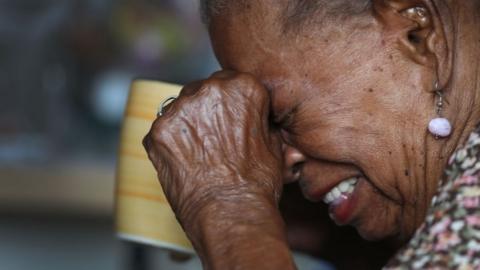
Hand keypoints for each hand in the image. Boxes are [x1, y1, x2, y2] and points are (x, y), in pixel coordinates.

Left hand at [143, 71, 283, 238]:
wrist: (232, 213)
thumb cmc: (257, 184)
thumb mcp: (274, 143)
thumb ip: (260, 120)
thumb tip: (256, 119)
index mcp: (242, 87)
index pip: (231, 82)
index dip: (231, 102)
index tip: (230, 117)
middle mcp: (208, 91)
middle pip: (203, 91)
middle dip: (208, 110)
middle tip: (214, 137)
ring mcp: (179, 110)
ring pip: (180, 108)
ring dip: (188, 124)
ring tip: (200, 153)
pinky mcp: (157, 132)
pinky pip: (163, 130)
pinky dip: (171, 143)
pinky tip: (185, 161)